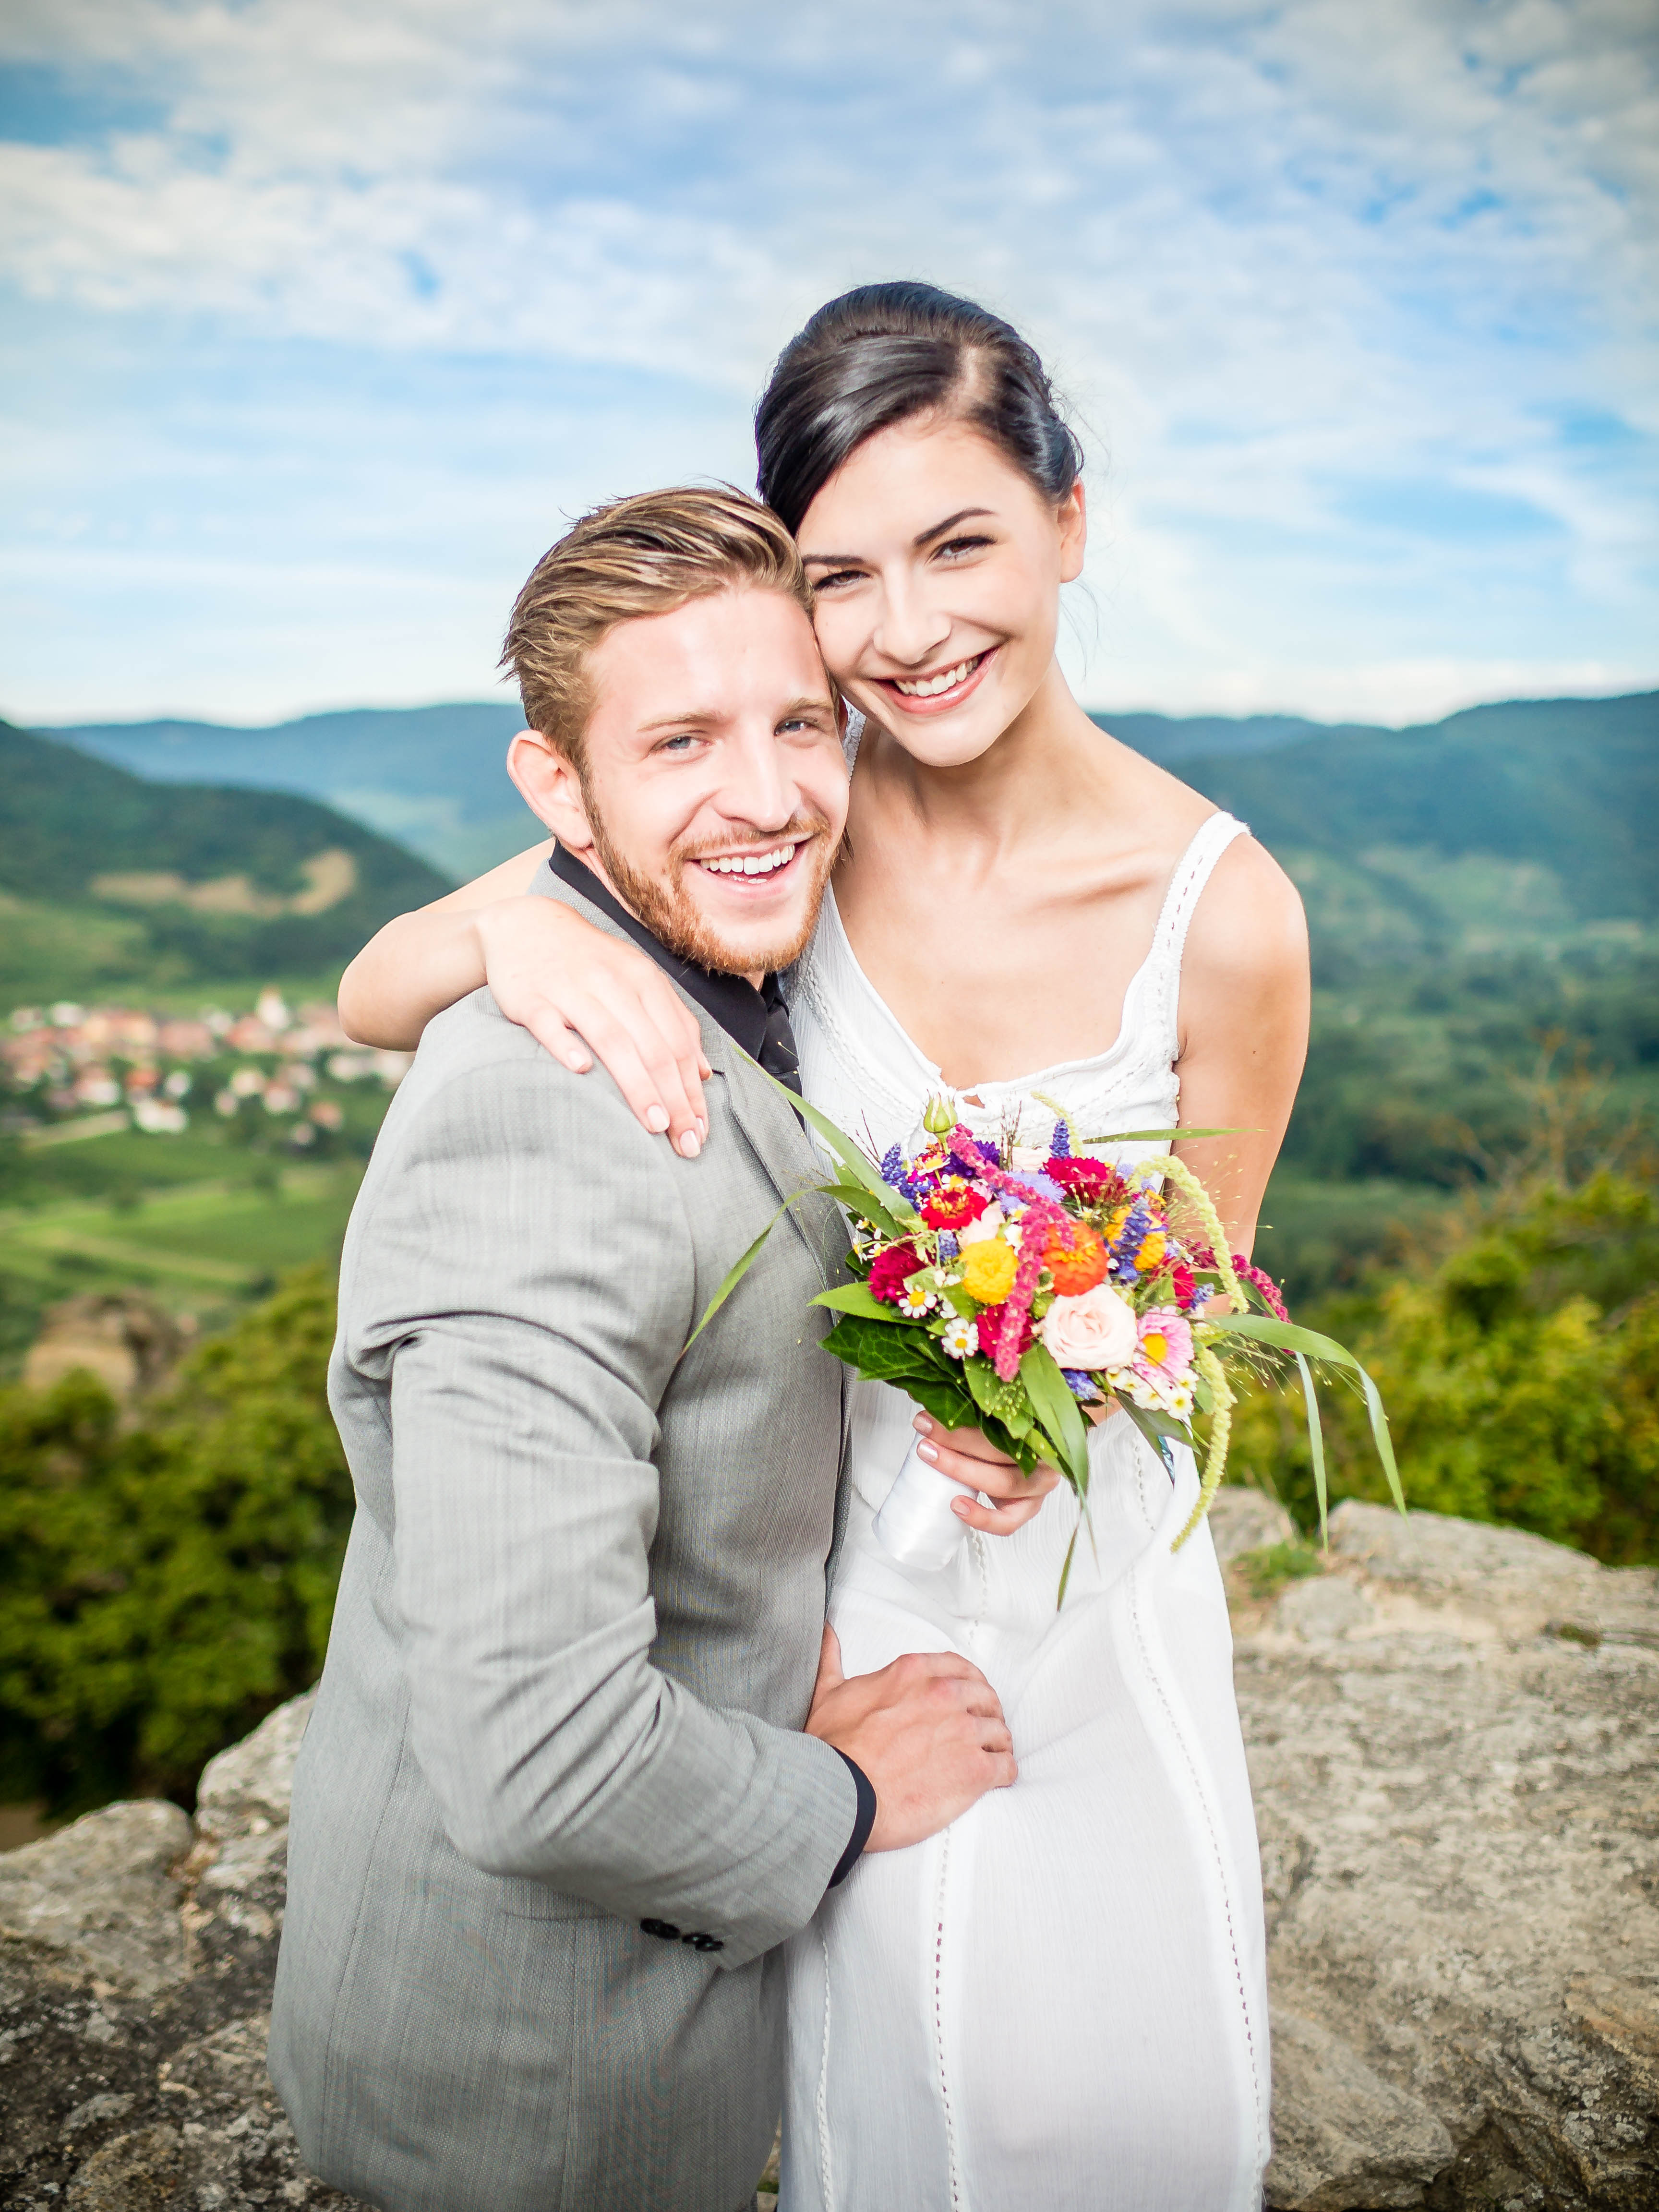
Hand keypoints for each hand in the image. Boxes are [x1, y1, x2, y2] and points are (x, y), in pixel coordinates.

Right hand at [474, 896, 710, 1155]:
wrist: (525, 924)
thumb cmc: (589, 963)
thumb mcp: (637, 980)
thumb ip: (672, 1022)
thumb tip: (702, 1072)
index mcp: (643, 980)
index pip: (678, 1042)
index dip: (692, 1089)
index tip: (701, 1130)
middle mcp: (612, 983)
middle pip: (652, 1046)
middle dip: (674, 1098)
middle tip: (685, 1142)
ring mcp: (570, 988)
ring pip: (611, 1038)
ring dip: (636, 1083)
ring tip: (654, 1124)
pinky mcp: (530, 997)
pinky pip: (549, 1023)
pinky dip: (565, 1045)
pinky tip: (581, 1071)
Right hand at [806, 1626, 1015, 1851]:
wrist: (840, 1794)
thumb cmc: (832, 1749)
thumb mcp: (828, 1693)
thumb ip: (833, 1659)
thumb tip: (827, 1634)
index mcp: (913, 1673)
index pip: (959, 1668)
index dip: (969, 1683)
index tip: (969, 1697)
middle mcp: (944, 1695)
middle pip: (985, 1697)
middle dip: (987, 1712)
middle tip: (982, 1729)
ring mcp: (962, 1732)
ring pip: (999, 1731)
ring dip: (997, 1744)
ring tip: (991, 1756)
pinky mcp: (974, 1770)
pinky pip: (1006, 1766)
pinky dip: (1005, 1772)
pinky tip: (996, 1778)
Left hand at [911, 1413, 1063, 1536]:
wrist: (1022, 1457)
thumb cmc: (1001, 1433)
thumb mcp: (991, 1415)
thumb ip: (970, 1405)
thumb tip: (925, 1397)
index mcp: (1041, 1424)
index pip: (1006, 1417)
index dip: (968, 1413)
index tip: (932, 1412)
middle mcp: (1046, 1454)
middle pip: (1002, 1447)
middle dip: (958, 1439)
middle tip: (925, 1430)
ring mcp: (1040, 1484)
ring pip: (1004, 1482)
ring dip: (962, 1469)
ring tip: (930, 1457)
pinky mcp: (1029, 1508)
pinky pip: (1008, 1522)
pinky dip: (982, 1517)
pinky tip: (956, 1505)